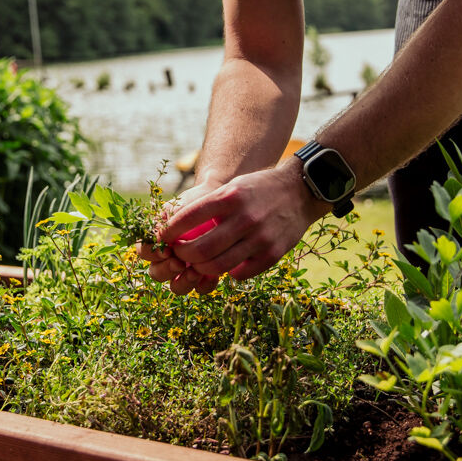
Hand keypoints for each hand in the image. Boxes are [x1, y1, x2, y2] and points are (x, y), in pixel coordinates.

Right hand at [136, 180, 223, 294]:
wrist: (218, 203)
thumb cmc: (194, 203)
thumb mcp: (178, 207)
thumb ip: (166, 222)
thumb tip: (158, 240)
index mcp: (155, 241)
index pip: (143, 252)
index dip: (151, 253)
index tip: (166, 248)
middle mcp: (166, 259)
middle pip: (156, 274)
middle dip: (166, 270)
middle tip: (179, 262)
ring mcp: (184, 270)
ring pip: (176, 287)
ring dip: (183, 282)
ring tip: (195, 272)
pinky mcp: (204, 275)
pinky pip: (200, 289)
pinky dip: (205, 284)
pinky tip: (212, 275)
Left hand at [155, 158, 322, 293]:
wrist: (301, 191)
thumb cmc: (259, 188)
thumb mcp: (233, 186)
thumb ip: (210, 205)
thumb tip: (176, 225)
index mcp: (230, 197)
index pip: (189, 216)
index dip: (169, 230)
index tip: (161, 237)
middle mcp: (245, 217)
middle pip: (200, 248)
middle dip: (181, 255)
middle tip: (177, 254)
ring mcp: (260, 237)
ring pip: (218, 265)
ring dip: (201, 268)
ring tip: (197, 264)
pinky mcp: (273, 253)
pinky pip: (241, 273)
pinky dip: (228, 273)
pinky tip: (225, 265)